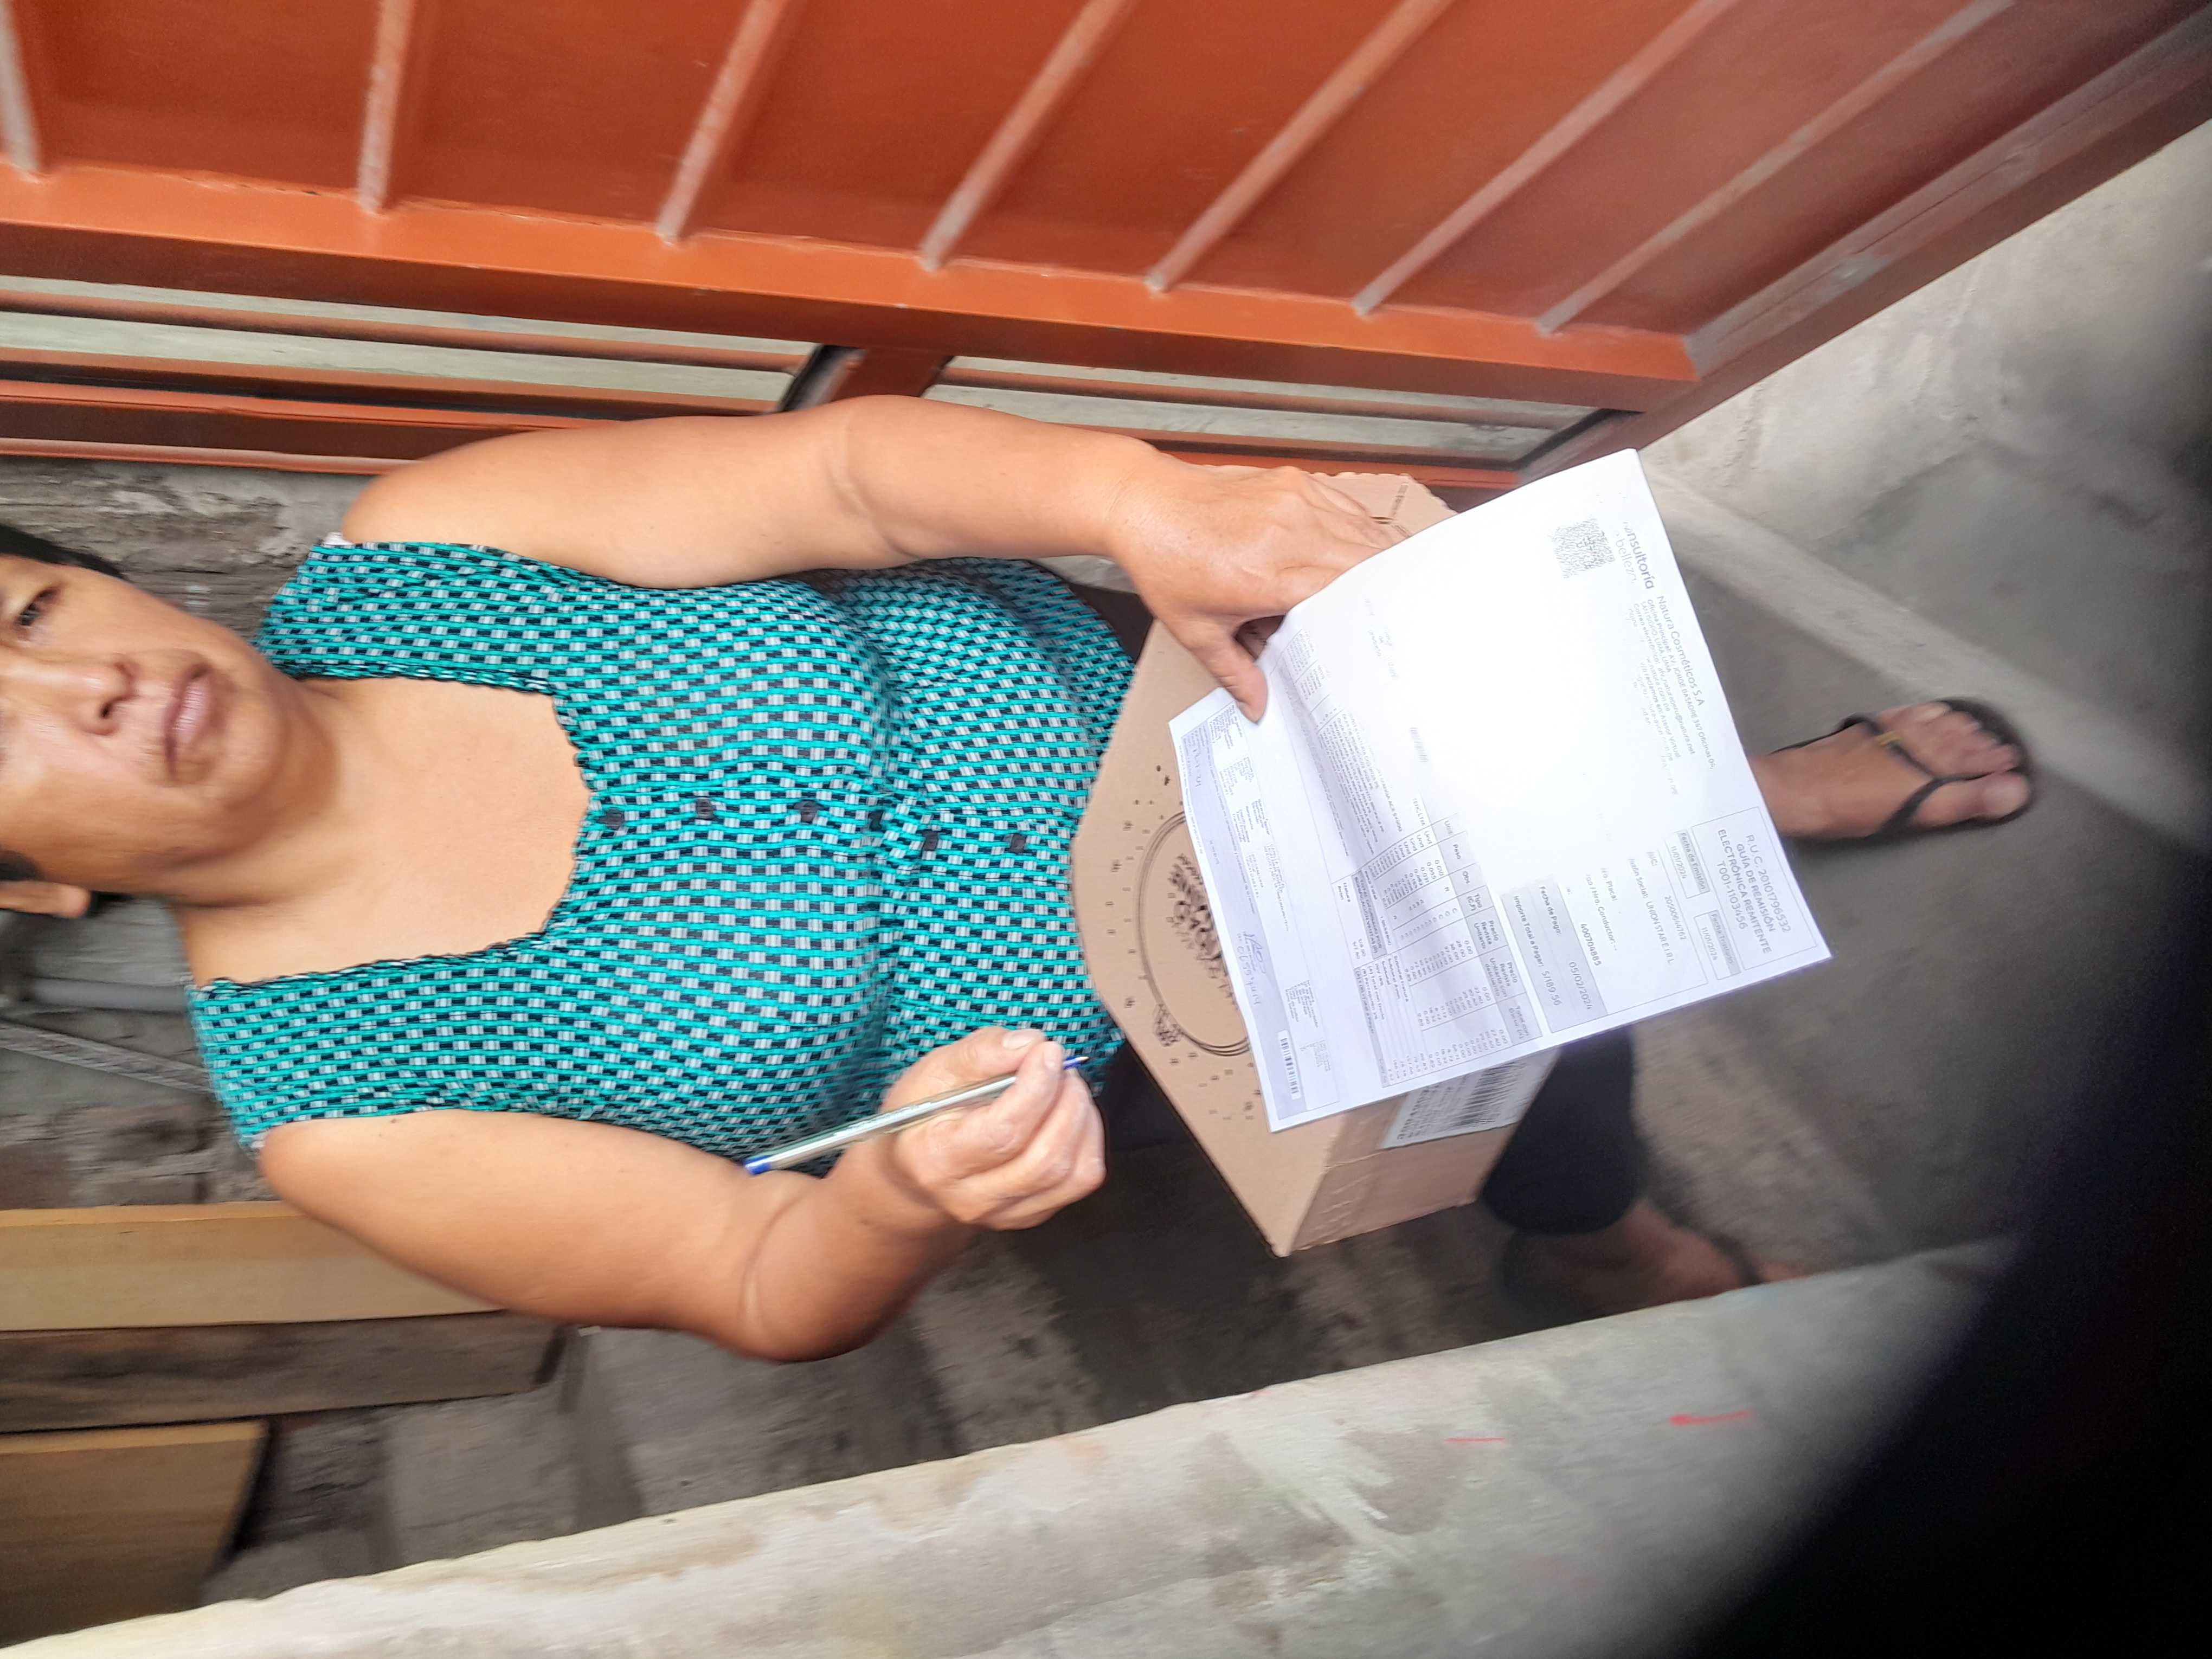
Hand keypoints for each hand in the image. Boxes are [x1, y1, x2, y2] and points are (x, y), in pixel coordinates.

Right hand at [876, 1028, 1104, 1229]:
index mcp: (938, 1160)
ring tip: (1067, 1085)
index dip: (1036, 1088)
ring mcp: (1005, 1214)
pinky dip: (1087, 1138)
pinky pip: (1081, 1179)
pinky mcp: (1032, 1215)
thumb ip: (980, 1053)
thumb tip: (1031, 1043)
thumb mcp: (935, 1073)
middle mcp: (972, 1198)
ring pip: (1071, 1174)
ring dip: (1081, 1118)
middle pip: (1044, 1159)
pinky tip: (1070, 1113)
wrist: (916, 1173)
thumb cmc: (925, 1115)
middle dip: (1067, 1102)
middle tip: (1063, 1066)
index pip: (1003, 1133)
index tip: (1048, 1051)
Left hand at [1103, 457, 1402, 717]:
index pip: (1348, 593)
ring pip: (1365, 531)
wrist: (1145, 505)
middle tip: (1391, 616)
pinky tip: (1352, 551)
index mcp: (1270, 577)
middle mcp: (1291, 534)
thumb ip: (1235, 674)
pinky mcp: (1296, 483)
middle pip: (1367, 561)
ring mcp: (1296, 502)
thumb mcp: (1197, 632)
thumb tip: (1259, 708)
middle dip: (1382, 589)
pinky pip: (1347, 508)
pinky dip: (1357, 530)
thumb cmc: (1167, 564)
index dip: (1371, 614)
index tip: (1382, 635)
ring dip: (1376, 558)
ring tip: (1378, 586)